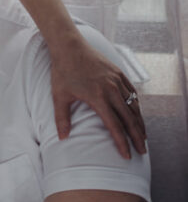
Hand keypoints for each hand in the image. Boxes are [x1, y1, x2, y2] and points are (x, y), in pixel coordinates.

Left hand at [50, 33, 146, 158]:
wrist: (69, 45)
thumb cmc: (62, 70)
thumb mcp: (59, 95)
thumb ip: (61, 118)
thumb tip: (62, 138)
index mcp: (98, 97)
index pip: (115, 126)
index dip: (122, 143)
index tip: (127, 156)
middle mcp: (111, 90)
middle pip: (129, 119)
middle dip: (137, 137)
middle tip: (142, 152)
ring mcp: (117, 80)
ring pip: (133, 106)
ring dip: (139, 122)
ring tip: (142, 136)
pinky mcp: (119, 72)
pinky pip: (132, 92)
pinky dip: (136, 105)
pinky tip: (137, 113)